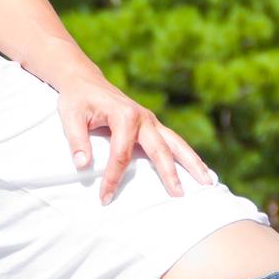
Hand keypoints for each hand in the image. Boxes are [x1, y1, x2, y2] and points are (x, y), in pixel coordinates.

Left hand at [55, 75, 213, 203]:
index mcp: (123, 115)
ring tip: (208, 182)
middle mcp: (142, 118)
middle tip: (178, 196)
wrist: (85, 80)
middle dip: (169, 173)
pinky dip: (188, 156)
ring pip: (176, 143)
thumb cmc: (77, 99)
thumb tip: (83, 166)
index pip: (121, 154)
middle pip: (159, 149)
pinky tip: (201, 170)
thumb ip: (76, 141)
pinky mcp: (152, 125)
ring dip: (192, 162)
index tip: (104, 198)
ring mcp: (150, 121)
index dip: (113, 178)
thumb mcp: (70, 116)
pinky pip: (174, 141)